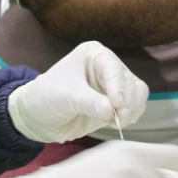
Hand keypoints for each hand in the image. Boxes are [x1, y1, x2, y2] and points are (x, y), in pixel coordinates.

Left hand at [8, 42, 147, 142]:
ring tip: (118, 122)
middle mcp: (108, 66)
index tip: (118, 105)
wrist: (39, 115)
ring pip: (138, 93)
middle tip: (119, 119)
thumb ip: (90, 103)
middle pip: (130, 82)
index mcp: (94, 54)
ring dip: (132, 109)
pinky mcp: (116, 102)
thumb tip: (112, 111)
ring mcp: (113, 85)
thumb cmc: (48, 97)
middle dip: (127, 102)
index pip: (114, 68)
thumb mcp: (66, 97)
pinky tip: (118, 123)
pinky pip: (135, 106)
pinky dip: (131, 116)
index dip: (119, 87)